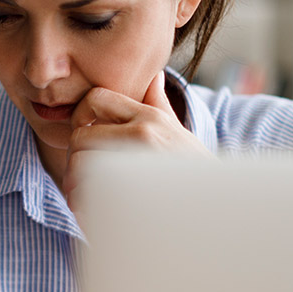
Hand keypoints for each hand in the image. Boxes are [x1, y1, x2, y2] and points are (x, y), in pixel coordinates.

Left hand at [63, 70, 211, 199]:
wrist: (218, 209)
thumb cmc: (195, 171)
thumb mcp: (179, 133)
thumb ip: (159, 105)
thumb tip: (154, 77)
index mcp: (150, 118)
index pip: (95, 98)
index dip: (80, 116)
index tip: (85, 137)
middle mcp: (143, 134)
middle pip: (79, 136)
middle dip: (74, 157)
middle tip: (79, 177)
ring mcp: (136, 163)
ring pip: (78, 165)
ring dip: (73, 184)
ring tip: (84, 199)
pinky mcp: (129, 195)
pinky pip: (85, 193)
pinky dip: (82, 206)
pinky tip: (93, 214)